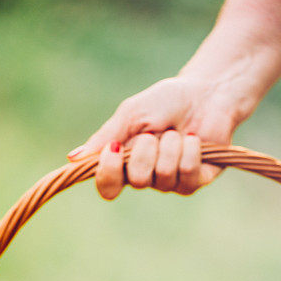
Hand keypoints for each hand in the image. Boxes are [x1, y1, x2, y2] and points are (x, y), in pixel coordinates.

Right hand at [66, 75, 236, 198]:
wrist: (207, 93)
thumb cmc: (167, 101)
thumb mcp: (132, 113)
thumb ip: (106, 135)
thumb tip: (74, 158)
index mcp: (124, 162)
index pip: (107, 186)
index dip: (108, 174)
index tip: (114, 149)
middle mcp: (145, 176)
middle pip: (136, 180)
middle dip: (146, 150)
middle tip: (155, 132)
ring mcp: (170, 182)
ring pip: (163, 177)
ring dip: (170, 147)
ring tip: (177, 132)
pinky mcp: (195, 181)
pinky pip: (187, 175)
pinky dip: (190, 152)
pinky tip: (193, 140)